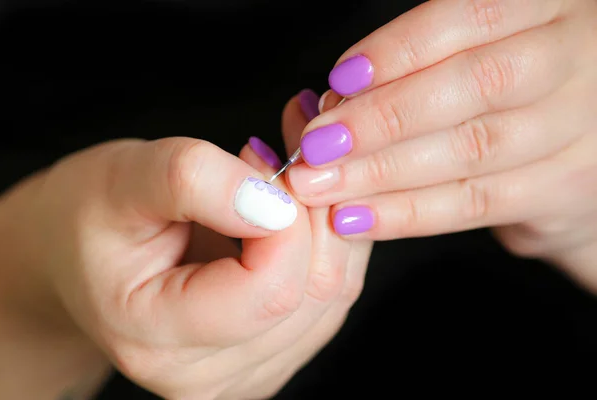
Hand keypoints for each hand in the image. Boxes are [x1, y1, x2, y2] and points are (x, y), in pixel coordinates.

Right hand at [0, 97, 370, 398]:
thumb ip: (194, 180)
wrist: (80, 254)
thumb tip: (277, 204)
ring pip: (333, 296)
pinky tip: (296, 210)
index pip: (270, 291)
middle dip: (314, 212)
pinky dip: (326, 245)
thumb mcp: (124, 178)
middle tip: (288, 155)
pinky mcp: (269, 354)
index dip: (288, 217)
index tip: (263, 160)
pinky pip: (329, 300)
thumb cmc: (93, 216)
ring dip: (327, 224)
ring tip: (291, 175)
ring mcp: (245, 373)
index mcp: (158, 341)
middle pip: (312, 295)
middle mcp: (208, 377)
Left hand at [286, 1, 596, 287]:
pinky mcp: (565, 188)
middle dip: (384, 118)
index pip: (475, 14)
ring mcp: (582, 127)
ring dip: (383, 172)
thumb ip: (421, 66)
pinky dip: (410, 213)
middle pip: (476, 84)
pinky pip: (477, 203)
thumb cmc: (509, 92)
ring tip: (322, 185)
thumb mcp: (480, 54)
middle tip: (317, 146)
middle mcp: (579, 59)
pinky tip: (359, 217)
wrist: (581, 147)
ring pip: (472, 149)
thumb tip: (338, 101)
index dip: (403, 49)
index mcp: (551, 7)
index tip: (341, 80)